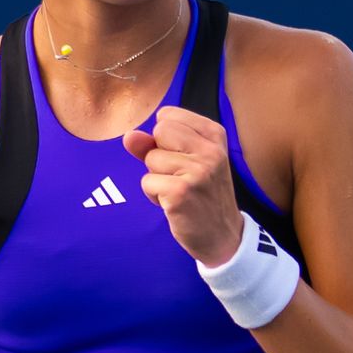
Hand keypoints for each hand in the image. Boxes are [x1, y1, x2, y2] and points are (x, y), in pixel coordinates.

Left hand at [122, 106, 243, 267]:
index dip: (165, 140)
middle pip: (159, 131)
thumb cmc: (202, 195)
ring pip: (150, 159)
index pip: (168, 116)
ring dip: (156, 178)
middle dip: (159, 155)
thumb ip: (155, 144)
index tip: (184, 158)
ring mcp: (197, 171)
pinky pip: (147, 182)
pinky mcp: (181, 192)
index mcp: (215, 135)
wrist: (223, 236)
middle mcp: (210, 150)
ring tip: (178, 192)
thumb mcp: (188, 161)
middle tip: (179, 176)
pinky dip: (153, 195)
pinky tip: (173, 204)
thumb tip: (129, 135)